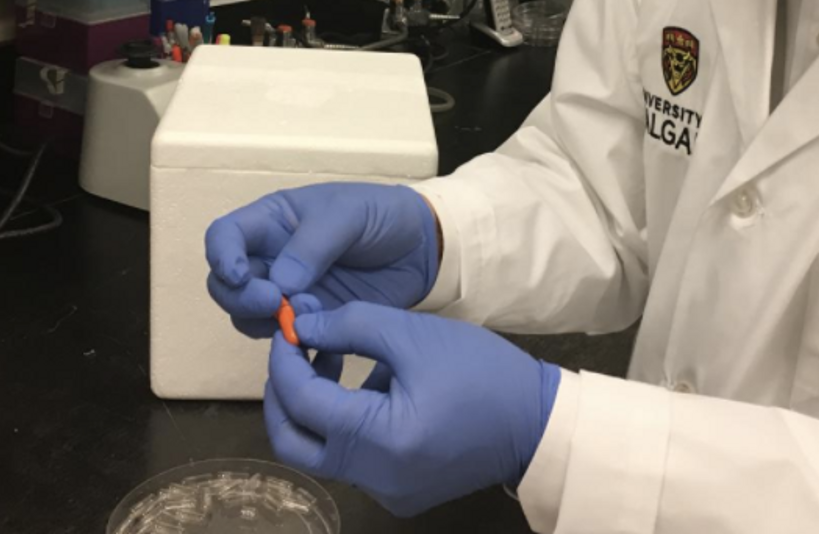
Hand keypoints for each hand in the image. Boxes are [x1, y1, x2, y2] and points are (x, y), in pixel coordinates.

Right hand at [205, 184, 438, 338]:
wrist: (422, 247)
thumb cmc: (381, 215)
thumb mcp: (348, 214)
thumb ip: (313, 244)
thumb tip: (281, 283)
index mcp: (271, 222)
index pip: (224, 236)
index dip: (221, 255)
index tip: (238, 274)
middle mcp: (270, 257)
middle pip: (226, 284)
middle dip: (241, 296)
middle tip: (275, 302)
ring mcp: (287, 292)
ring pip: (247, 315)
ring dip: (266, 320)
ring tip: (309, 309)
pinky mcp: (310, 319)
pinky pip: (281, 337)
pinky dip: (291, 339)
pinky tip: (319, 330)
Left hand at [264, 302, 561, 517]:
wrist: (537, 421)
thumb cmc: (480, 371)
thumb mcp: (413, 334)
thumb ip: (349, 325)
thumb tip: (299, 326)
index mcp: (379, 440)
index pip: (302, 402)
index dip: (285, 361)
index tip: (287, 326)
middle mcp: (376, 478)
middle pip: (295, 444)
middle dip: (282, 395)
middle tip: (290, 352)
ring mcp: (387, 493)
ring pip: (321, 453)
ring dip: (313, 408)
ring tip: (330, 359)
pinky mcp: (399, 493)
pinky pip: (352, 461)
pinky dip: (343, 425)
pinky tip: (365, 388)